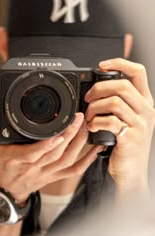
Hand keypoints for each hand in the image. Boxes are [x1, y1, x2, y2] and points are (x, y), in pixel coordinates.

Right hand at [0, 97, 103, 202]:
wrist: (4, 190)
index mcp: (16, 158)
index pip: (32, 154)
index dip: (46, 146)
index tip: (58, 134)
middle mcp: (33, 167)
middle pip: (55, 154)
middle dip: (70, 136)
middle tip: (79, 118)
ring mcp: (46, 173)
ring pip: (67, 160)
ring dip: (79, 144)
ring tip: (87, 126)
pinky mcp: (55, 176)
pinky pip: (74, 170)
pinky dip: (87, 160)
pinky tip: (96, 147)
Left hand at [84, 58, 154, 194]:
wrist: (131, 172)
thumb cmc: (126, 144)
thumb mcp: (128, 119)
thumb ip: (119, 102)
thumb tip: (96, 88)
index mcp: (145, 102)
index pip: (138, 72)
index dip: (120, 63)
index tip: (102, 65)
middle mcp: (146, 110)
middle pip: (122, 85)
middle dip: (99, 89)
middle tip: (88, 99)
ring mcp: (140, 124)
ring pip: (114, 102)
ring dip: (95, 108)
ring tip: (89, 117)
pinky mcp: (130, 137)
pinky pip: (110, 121)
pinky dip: (96, 122)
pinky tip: (91, 127)